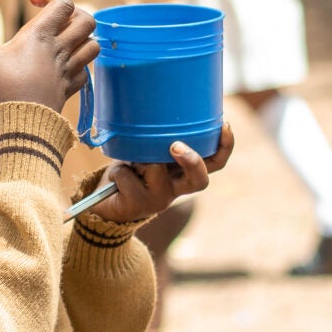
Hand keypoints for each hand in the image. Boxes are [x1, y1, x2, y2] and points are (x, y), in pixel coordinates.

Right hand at [0, 0, 97, 110]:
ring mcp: (69, 68)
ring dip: (83, 40)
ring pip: (93, 44)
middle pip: (88, 20)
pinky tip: (64, 68)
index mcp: (42, 35)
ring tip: (65, 41)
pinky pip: (86, 71)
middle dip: (76, 14)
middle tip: (58, 20)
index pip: (63, 3)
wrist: (26, 121)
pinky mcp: (71, 86)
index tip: (34, 2)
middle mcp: (60, 48)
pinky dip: (80, 66)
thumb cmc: (7, 86)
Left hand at [86, 123, 234, 223]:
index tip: (225, 125)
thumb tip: (153, 127)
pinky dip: (118, 172)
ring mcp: (160, 199)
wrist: (106, 205)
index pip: (214, 163)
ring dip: (136, 159)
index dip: (225, 147)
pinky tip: (116, 181)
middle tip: (176, 146)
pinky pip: (128, 176)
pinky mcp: (140, 206)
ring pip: (154, 166)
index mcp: (183, 173)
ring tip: (128, 165)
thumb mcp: (144, 154)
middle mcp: (177, 188)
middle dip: (191, 160)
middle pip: (200, 179)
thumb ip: (154, 144)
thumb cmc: (128, 173)